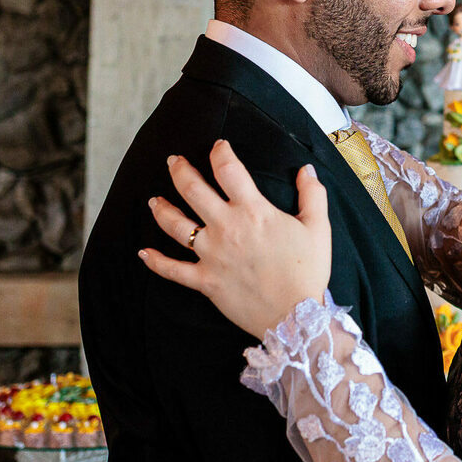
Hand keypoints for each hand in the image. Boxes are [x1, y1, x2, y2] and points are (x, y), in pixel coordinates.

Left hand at [140, 140, 330, 335]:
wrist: (296, 316)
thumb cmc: (308, 272)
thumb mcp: (318, 228)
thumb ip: (312, 195)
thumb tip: (306, 170)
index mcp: (253, 211)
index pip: (228, 169)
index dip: (220, 152)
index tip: (218, 146)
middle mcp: (226, 228)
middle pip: (193, 189)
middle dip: (180, 170)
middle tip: (173, 161)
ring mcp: (211, 255)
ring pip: (175, 225)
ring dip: (161, 209)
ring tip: (153, 200)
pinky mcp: (205, 280)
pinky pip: (173, 270)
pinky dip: (155, 262)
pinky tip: (143, 253)